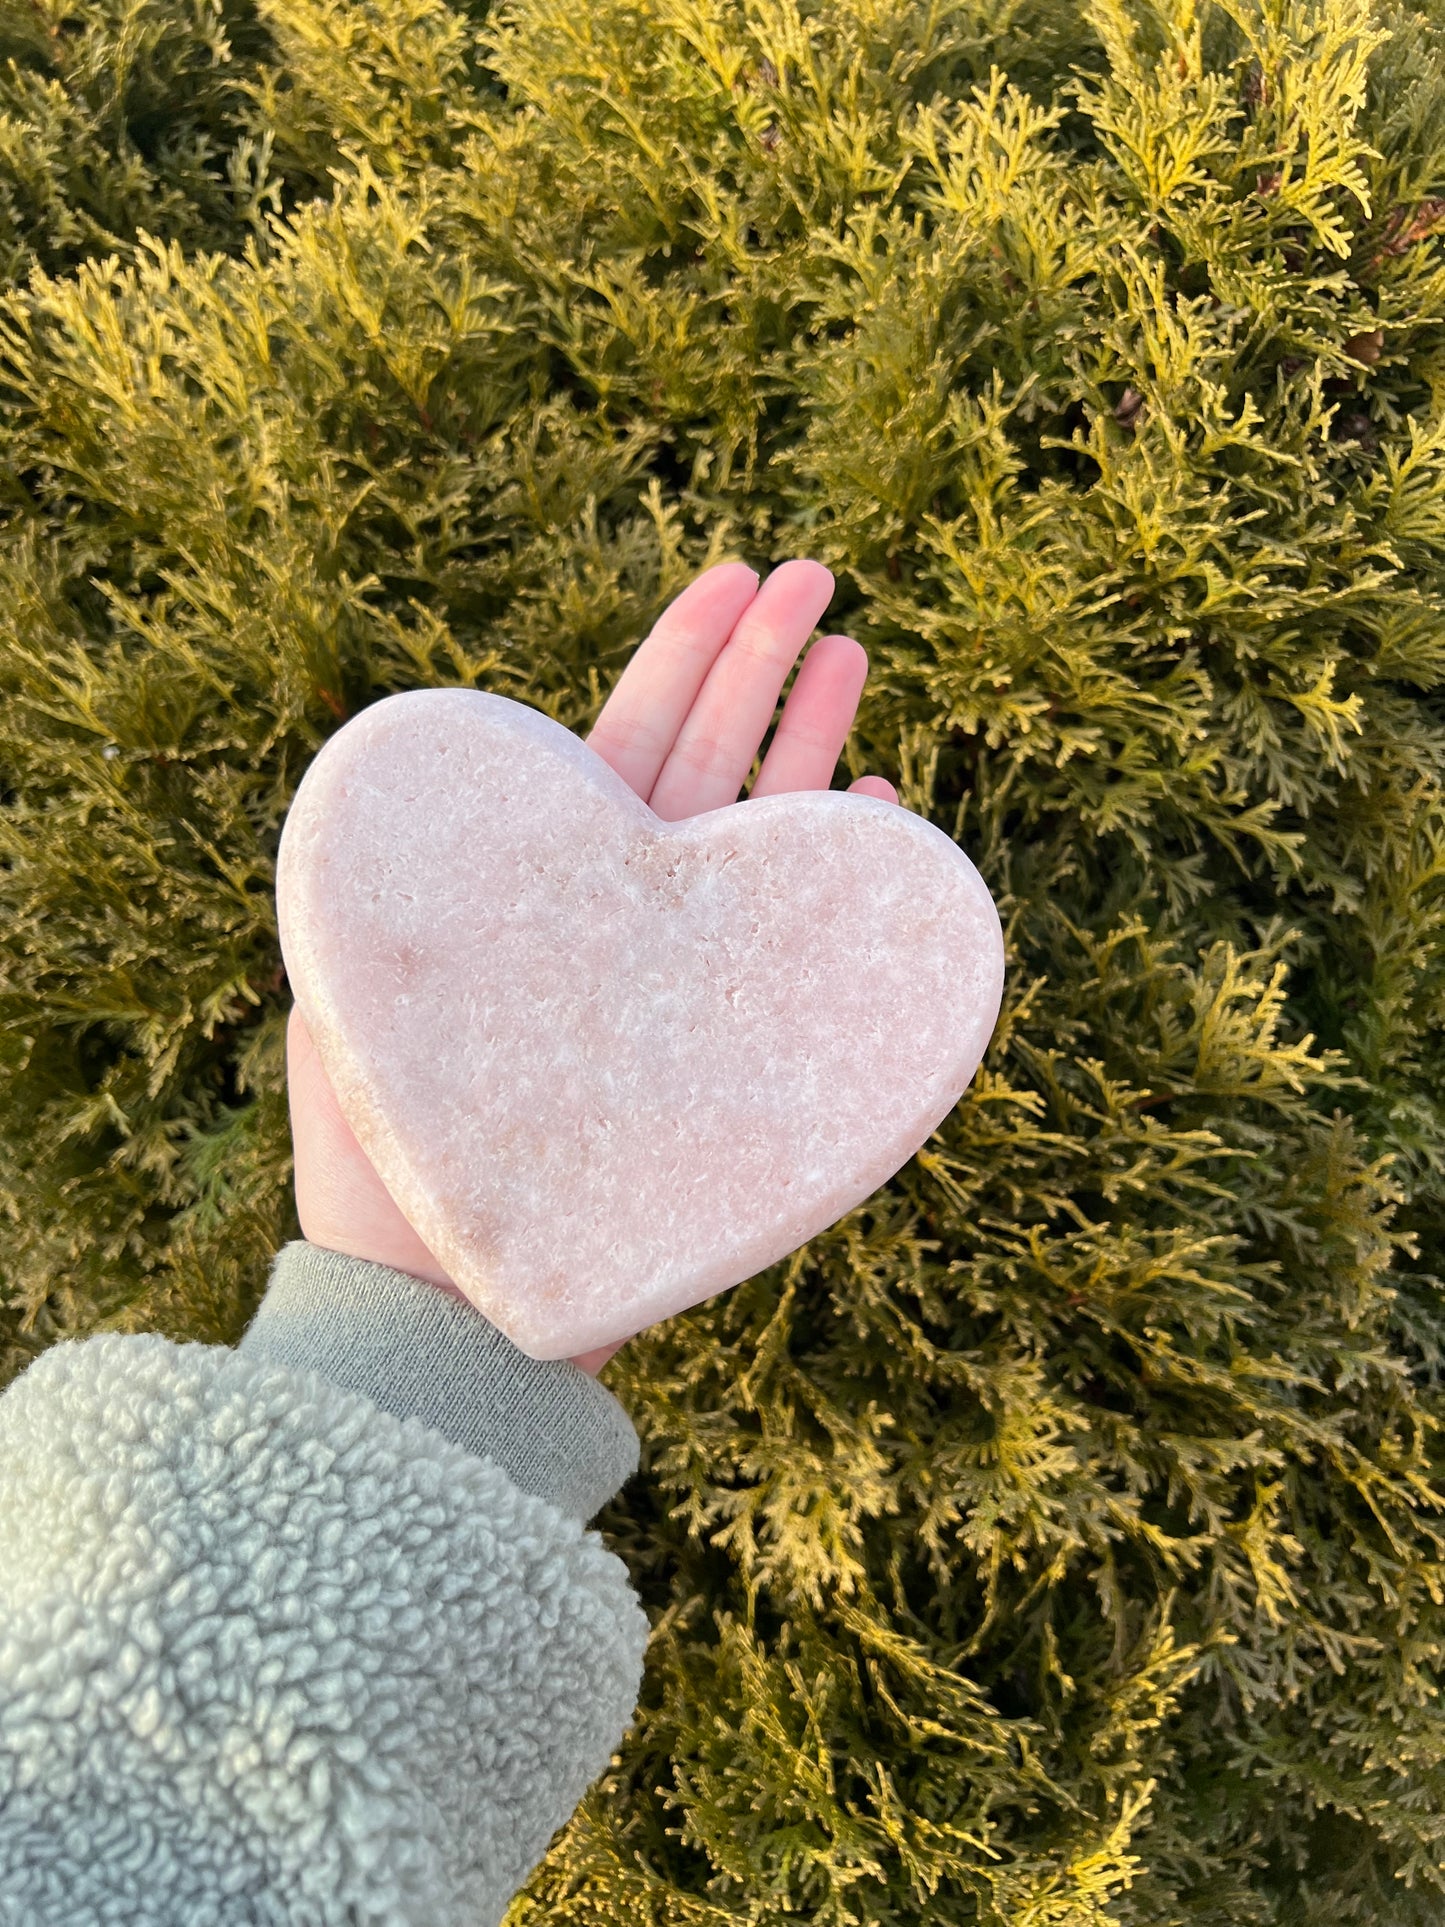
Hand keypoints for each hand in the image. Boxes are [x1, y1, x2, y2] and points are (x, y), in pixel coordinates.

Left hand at [286, 558, 897, 1372]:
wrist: (446, 1311)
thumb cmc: (383, 1166)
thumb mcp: (354, 996)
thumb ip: (395, 886)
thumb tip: (415, 782)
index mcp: (542, 888)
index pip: (621, 739)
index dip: (681, 652)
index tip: (731, 575)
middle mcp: (620, 920)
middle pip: (704, 760)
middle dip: (763, 662)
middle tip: (818, 575)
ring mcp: (675, 979)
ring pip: (757, 833)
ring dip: (811, 741)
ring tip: (857, 653)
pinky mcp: (723, 1047)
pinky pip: (792, 940)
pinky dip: (831, 869)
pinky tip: (874, 804)